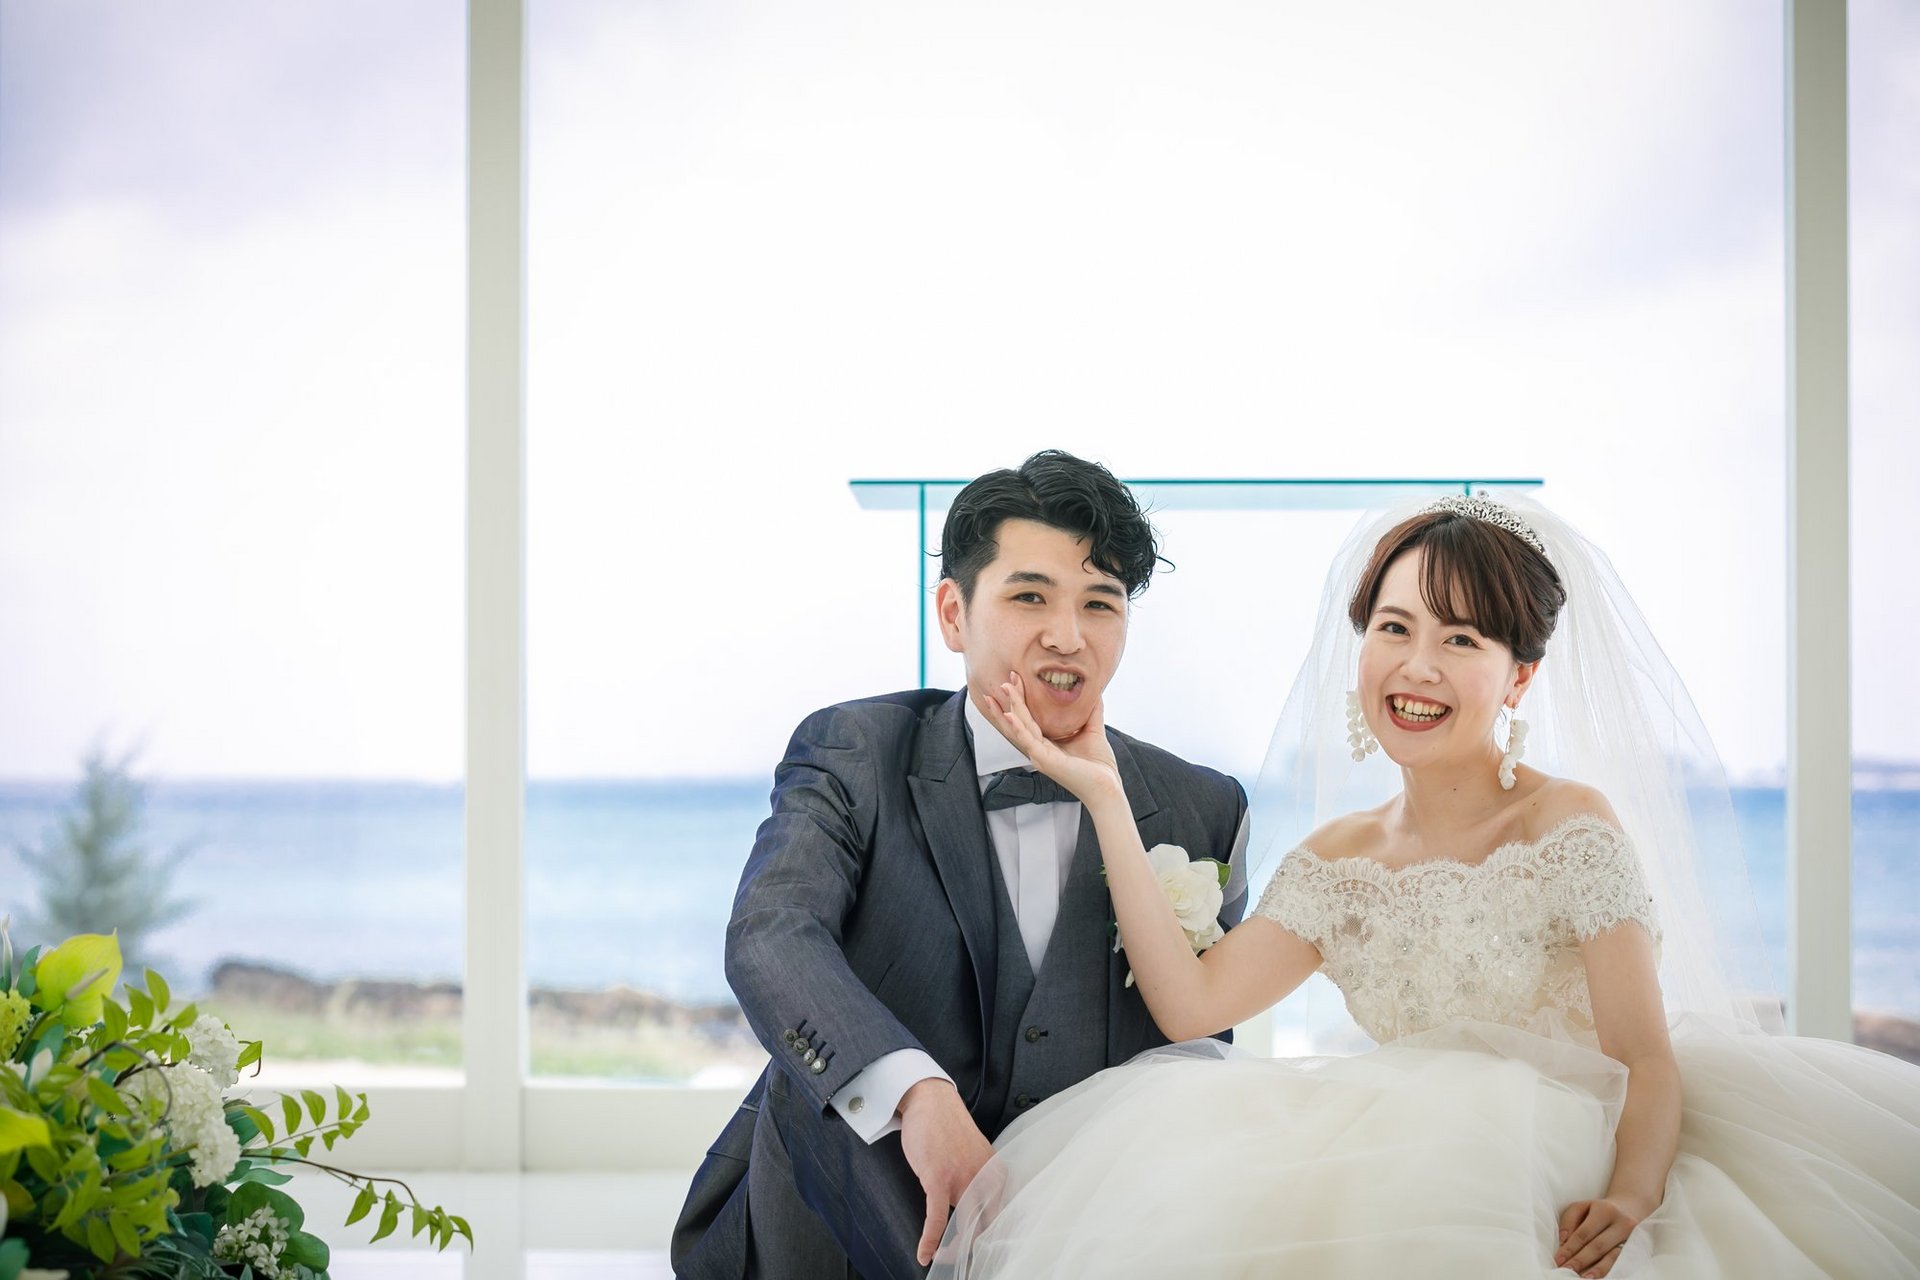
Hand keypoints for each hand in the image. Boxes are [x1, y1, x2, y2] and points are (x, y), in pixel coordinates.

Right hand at [898, 1078, 993, 1265]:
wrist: (931, 1100)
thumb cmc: (949, 1128)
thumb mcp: (976, 1155)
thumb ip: (980, 1181)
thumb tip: (978, 1210)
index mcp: (996, 1174)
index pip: (1001, 1215)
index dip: (992, 1237)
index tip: (984, 1252)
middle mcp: (985, 1178)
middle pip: (986, 1225)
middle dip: (974, 1247)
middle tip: (963, 1261)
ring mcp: (963, 1178)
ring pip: (964, 1226)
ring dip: (952, 1249)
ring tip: (942, 1258)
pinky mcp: (939, 1179)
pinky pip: (937, 1218)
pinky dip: (930, 1239)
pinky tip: (924, 1253)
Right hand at [979, 672, 1122, 805]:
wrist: (1107, 787)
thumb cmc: (1099, 765)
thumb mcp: (1093, 730)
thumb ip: (1091, 711)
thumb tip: (1095, 690)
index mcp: (1047, 744)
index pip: (1028, 718)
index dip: (1021, 700)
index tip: (1017, 679)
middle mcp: (1038, 750)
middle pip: (1019, 720)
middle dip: (1012, 698)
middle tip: (1007, 677)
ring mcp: (1039, 756)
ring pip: (1019, 727)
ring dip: (1011, 707)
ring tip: (1003, 688)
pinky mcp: (1044, 761)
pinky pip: (1027, 741)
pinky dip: (1017, 727)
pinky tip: (1009, 714)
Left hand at [1555, 1196, 1646, 1276]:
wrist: (1631, 1207)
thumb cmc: (1599, 1209)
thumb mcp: (1582, 1207)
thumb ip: (1569, 1221)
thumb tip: (1563, 1242)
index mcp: (1605, 1211)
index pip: (1584, 1233)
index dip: (1570, 1248)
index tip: (1558, 1260)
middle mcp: (1622, 1223)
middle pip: (1598, 1246)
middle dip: (1580, 1260)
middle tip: (1566, 1270)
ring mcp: (1633, 1237)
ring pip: (1613, 1256)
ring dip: (1597, 1269)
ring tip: (1583, 1278)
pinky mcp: (1638, 1247)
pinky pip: (1621, 1261)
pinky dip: (1609, 1269)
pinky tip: (1598, 1276)